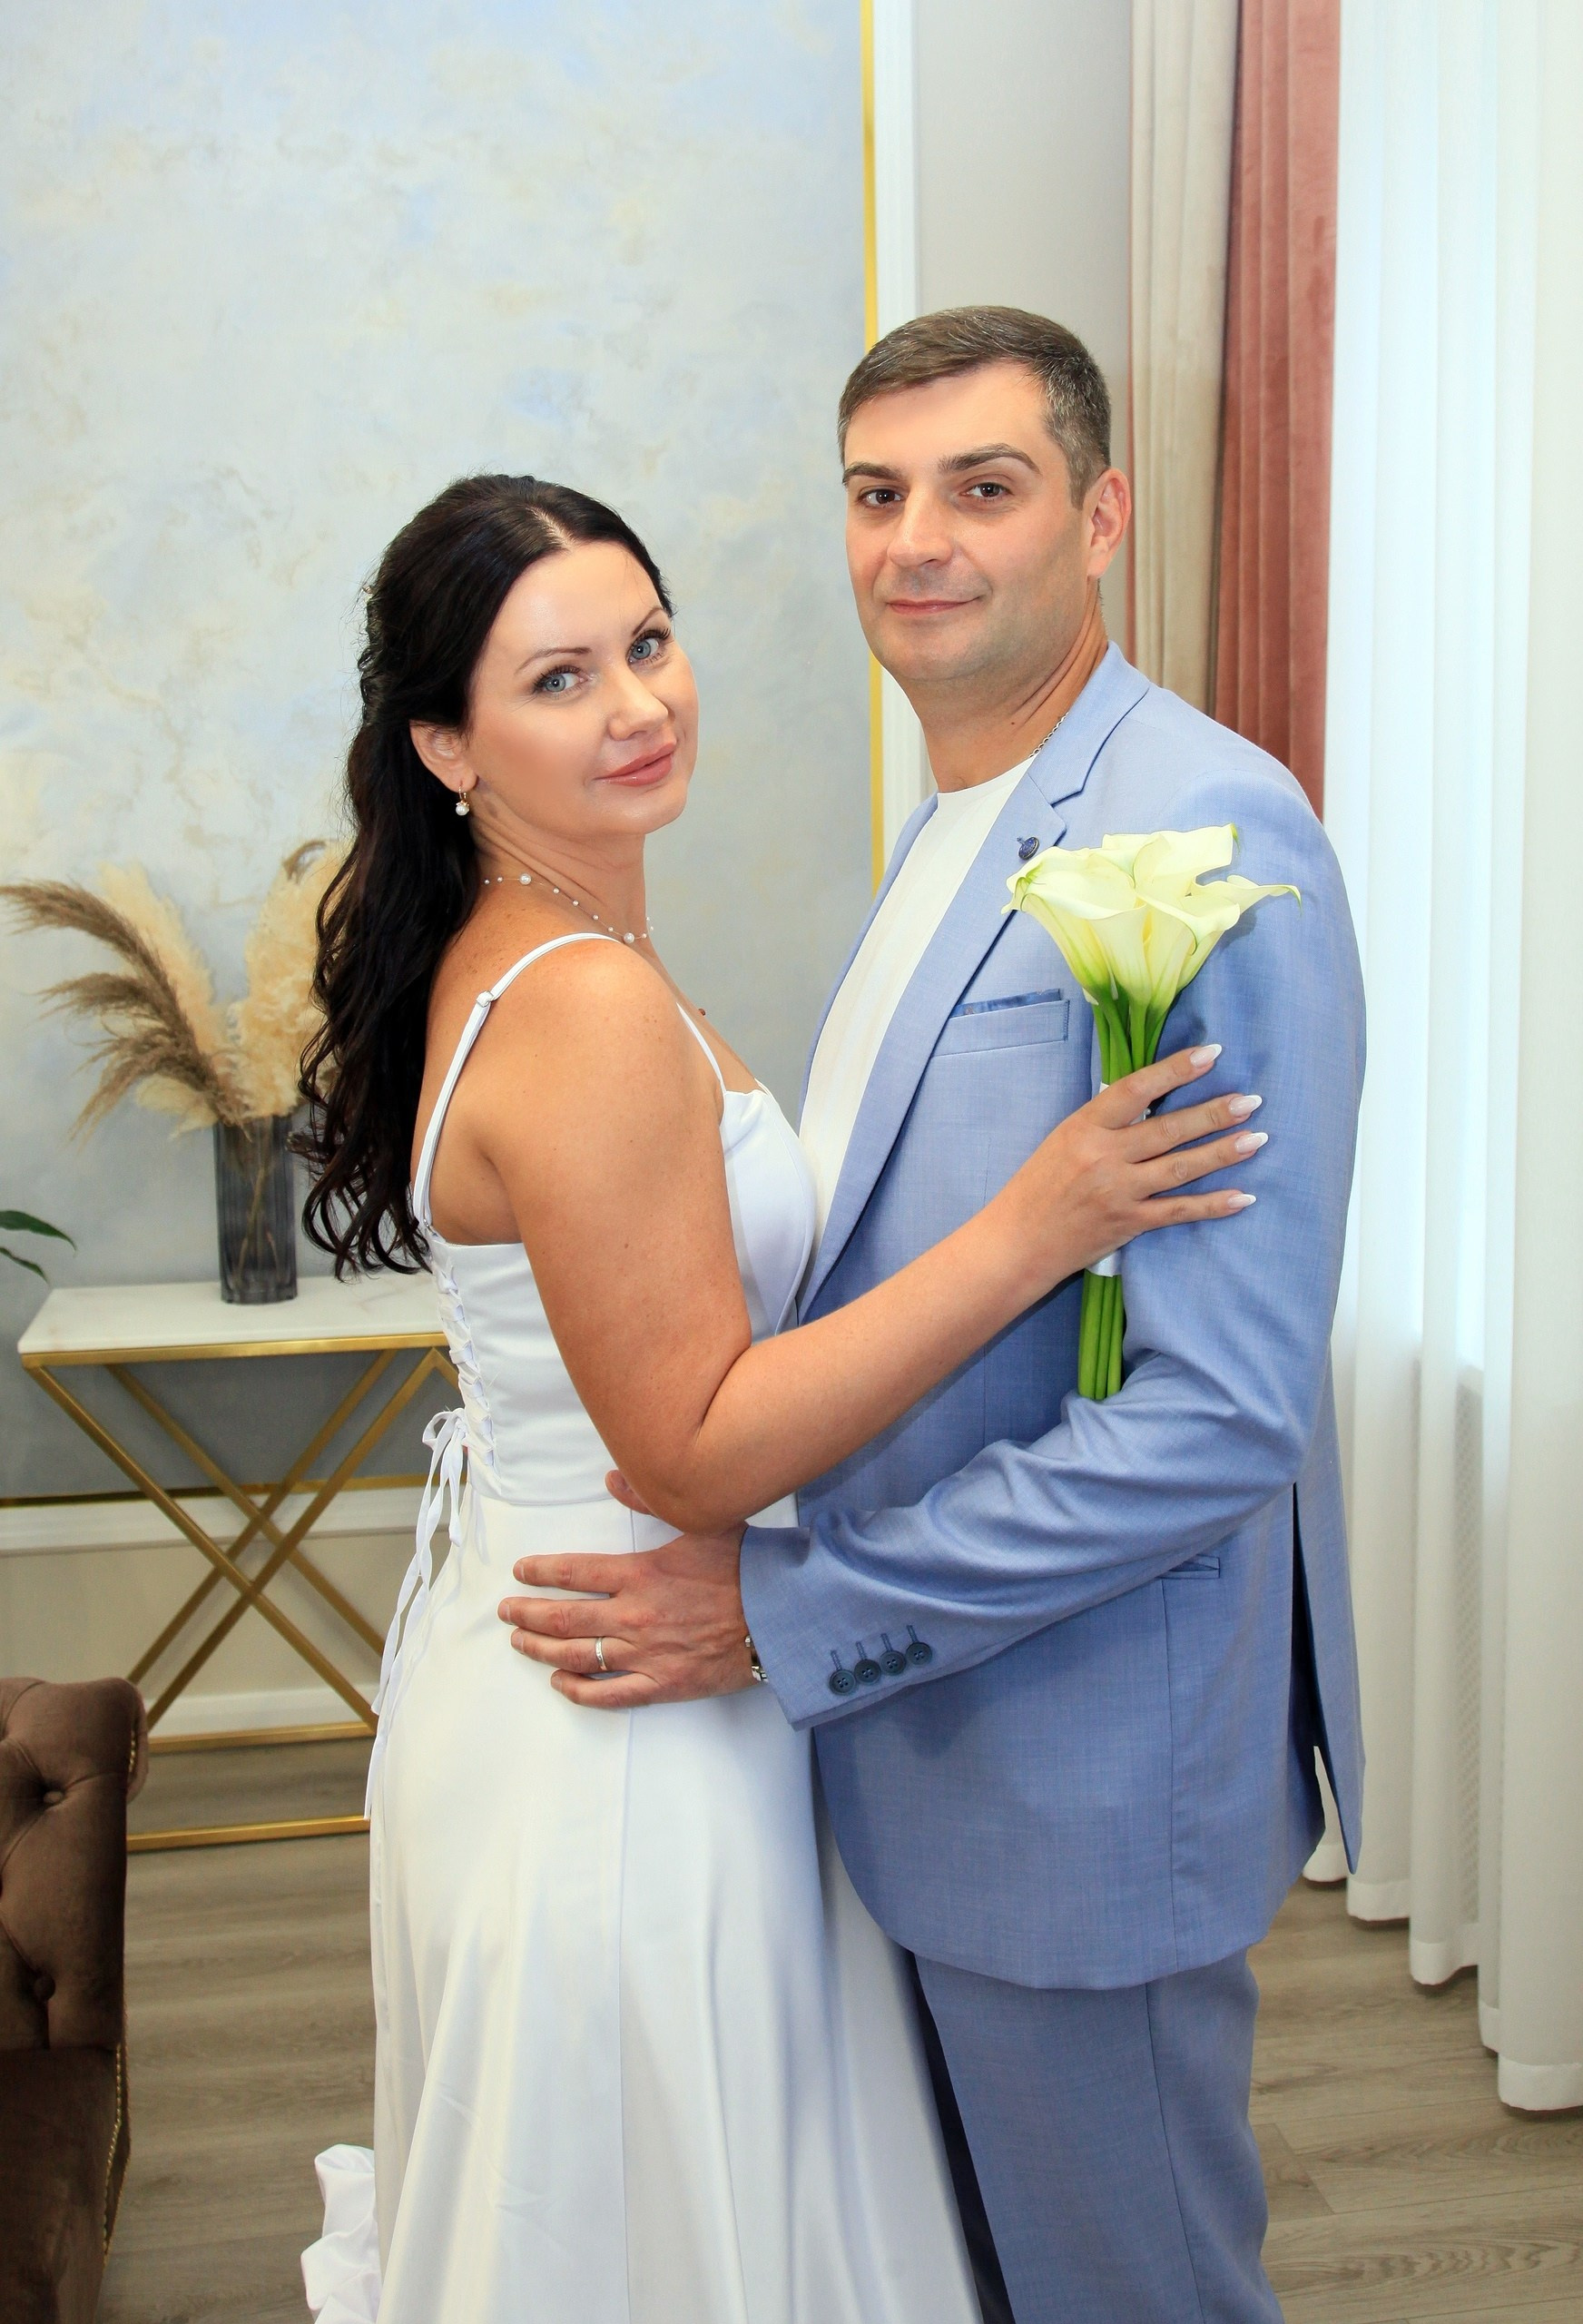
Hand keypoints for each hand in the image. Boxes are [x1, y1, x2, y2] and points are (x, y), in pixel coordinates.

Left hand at [496, 1472, 751, 1707]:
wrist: (780, 1617)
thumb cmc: (744, 1568)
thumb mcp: (701, 1522)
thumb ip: (650, 1499)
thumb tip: (613, 1478)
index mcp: (639, 1574)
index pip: (573, 1573)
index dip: (540, 1572)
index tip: (519, 1572)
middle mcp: (633, 1616)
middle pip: (562, 1618)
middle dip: (526, 1614)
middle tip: (506, 1612)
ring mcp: (644, 1654)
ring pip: (576, 1656)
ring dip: (540, 1650)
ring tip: (519, 1644)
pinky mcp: (662, 1685)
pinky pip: (608, 1694)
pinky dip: (578, 1690)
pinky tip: (560, 1683)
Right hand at [998, 1043, 1263, 1287]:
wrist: (1017, 1242)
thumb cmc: (1038, 1187)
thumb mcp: (1063, 1140)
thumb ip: (1105, 1123)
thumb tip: (1152, 1099)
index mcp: (1084, 1127)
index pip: (1136, 1089)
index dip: (1175, 1070)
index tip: (1211, 1054)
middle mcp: (1103, 1157)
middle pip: (1169, 1129)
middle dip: (1214, 1113)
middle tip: (1251, 1101)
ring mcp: (1118, 1192)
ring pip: (1181, 1168)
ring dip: (1223, 1153)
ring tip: (1257, 1138)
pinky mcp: (1129, 1223)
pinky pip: (1179, 1211)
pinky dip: (1213, 1205)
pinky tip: (1243, 1196)